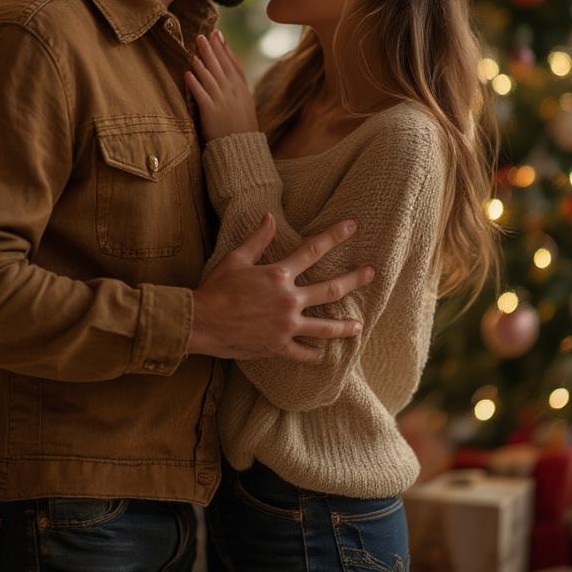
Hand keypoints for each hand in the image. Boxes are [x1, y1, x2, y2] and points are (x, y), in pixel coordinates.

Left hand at [186, 31, 258, 141]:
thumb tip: (229, 75)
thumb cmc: (242, 128)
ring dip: (201, 63)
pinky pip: (201, 94)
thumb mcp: (246, 105)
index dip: (225, 49)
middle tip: (203, 35)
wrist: (241, 148)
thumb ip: (238, 89)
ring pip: (210, 77)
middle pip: (221, 67)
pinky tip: (187, 73)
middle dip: (211, 50)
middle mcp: (233, 93)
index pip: (233, 64)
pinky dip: (194, 83)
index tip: (218, 35)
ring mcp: (222, 101)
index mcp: (242, 90)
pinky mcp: (211, 112)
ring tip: (194, 50)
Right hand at [189, 213, 373, 362]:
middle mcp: (288, 300)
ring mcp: (286, 326)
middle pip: (330, 290)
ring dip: (345, 326)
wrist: (201, 322)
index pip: (312, 250)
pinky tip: (323, 355)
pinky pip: (303, 354)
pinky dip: (314, 355)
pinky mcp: (278, 347)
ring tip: (359, 326)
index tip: (352, 226)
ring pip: (325, 328)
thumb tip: (269, 216)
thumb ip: (257, 239)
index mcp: (279, 275)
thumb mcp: (236, 259)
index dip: (334, 236)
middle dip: (353, 279)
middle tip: (370, 273)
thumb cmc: (216, 288)